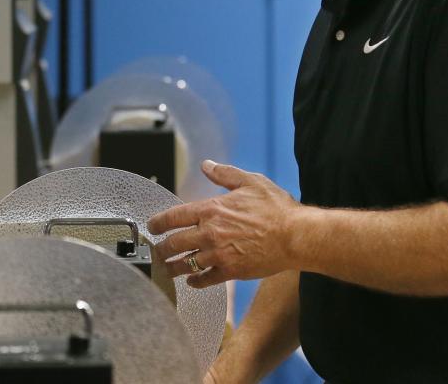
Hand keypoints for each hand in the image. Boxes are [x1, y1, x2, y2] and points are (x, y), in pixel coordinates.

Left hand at [148, 160, 299, 287]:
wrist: (295, 236)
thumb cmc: (276, 208)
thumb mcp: (250, 181)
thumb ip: (225, 174)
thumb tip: (207, 165)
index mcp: (212, 210)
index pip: (174, 217)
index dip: (158, 223)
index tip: (152, 227)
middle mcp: (210, 233)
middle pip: (174, 244)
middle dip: (161, 249)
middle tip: (156, 251)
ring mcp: (218, 255)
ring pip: (185, 264)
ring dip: (172, 268)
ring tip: (166, 269)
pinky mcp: (230, 272)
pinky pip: (204, 280)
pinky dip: (195, 282)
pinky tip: (192, 281)